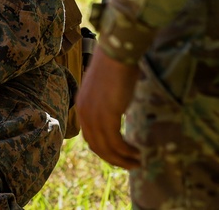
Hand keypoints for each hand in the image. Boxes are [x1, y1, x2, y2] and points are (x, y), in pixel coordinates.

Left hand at [75, 47, 140, 168]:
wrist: (117, 54)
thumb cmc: (116, 66)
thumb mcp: (107, 89)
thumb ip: (108, 104)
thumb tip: (118, 114)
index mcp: (82, 106)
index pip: (90, 137)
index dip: (105, 150)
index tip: (120, 156)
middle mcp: (84, 113)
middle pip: (97, 146)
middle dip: (114, 159)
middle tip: (130, 165)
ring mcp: (94, 115)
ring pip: (106, 148)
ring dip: (123, 158)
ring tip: (137, 162)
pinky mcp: (107, 115)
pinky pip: (115, 142)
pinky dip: (126, 151)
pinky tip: (137, 152)